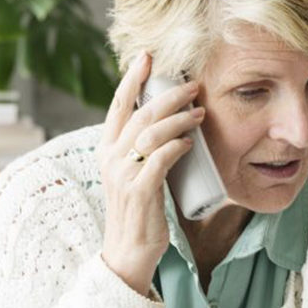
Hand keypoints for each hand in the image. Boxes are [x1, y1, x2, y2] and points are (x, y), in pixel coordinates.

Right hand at [96, 53, 205, 294]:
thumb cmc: (139, 211)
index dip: (132, 79)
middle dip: (169, 95)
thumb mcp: (135, 174)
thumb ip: (143, 150)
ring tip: (200, 113)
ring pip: (150, 133)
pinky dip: (175, 147)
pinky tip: (190, 142)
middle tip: (194, 85)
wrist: (129, 251)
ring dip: (178, 119)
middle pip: (139, 113)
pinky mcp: (140, 191)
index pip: (117, 105)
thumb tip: (169, 124)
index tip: (149, 57)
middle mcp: (111, 157)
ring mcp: (124, 174)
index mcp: (107, 149)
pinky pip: (159, 160)